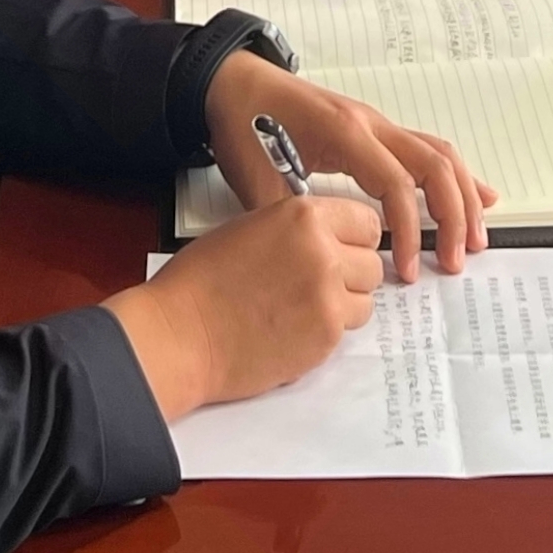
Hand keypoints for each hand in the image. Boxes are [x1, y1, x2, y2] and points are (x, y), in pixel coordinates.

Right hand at [108, 191, 379, 420]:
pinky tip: (292, 330)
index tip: (345, 251)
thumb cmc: (201, 282)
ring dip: (343, 306)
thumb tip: (328, 241)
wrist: (180, 334)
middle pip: (371, 262)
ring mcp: (328, 296)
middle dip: (351, 275)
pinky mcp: (326, 337)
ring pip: (366, 300)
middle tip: (318, 287)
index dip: (355, 239)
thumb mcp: (251, 229)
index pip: (366, 221)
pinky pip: (347, 331)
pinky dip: (326, 333)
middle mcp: (323, 251)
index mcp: (303, 216)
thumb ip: (297, 231)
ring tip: (302, 311)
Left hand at [205, 52, 490, 282]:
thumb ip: (285, 216)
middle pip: (434, 164)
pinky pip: (427, 149)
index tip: (405, 271)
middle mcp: (370, 123)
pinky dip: (455, 175)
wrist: (233, 81)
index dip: (408, 231)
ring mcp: (376, 124)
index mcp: (344, 132)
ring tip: (476, 238)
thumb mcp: (253, 175)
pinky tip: (478, 196)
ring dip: (463, 196)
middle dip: (453, 216)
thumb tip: (312, 258)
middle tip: (456, 262)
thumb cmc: (242, 120)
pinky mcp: (375, 131)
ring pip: (439, 154)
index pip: (395, 184)